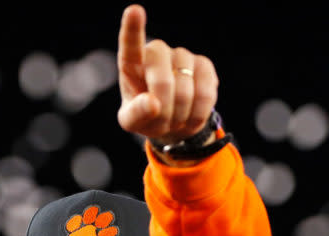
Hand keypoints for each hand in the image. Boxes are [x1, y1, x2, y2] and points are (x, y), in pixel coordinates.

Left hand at [117, 4, 218, 144]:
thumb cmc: (145, 116)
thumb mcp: (131, 122)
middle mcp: (157, 52)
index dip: (133, 28)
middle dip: (163, 110)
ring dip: (179, 115)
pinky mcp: (204, 65)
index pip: (130, 44)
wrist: (172, 121)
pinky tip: (190, 115)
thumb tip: (154, 103)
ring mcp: (181, 56)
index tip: (134, 10)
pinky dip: (197, 113)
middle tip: (160, 123)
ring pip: (186, 90)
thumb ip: (136, 114)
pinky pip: (205, 93)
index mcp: (132, 64)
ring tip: (174, 119)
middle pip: (162, 83)